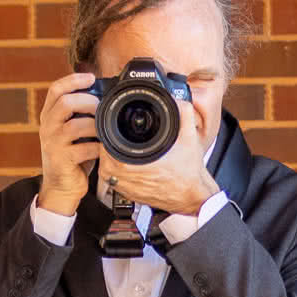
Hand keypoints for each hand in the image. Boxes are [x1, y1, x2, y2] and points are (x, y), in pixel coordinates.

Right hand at [34, 71, 100, 215]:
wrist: (62, 186)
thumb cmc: (72, 156)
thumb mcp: (73, 130)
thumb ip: (81, 113)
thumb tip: (104, 94)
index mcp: (49, 116)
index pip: (55, 89)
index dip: (73, 80)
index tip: (91, 77)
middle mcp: (48, 127)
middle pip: (65, 103)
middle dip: (88, 101)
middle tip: (101, 107)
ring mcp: (53, 144)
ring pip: (75, 126)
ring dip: (95, 126)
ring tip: (104, 130)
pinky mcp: (61, 160)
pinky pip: (84, 148)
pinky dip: (98, 147)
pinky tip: (103, 148)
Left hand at [102, 98, 215, 216]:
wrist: (193, 197)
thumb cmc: (190, 173)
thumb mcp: (190, 137)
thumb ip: (184, 113)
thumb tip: (177, 99)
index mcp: (134, 166)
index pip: (106, 147)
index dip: (109, 134)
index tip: (114, 127)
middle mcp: (127, 180)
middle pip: (103, 157)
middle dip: (108, 145)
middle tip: (116, 135)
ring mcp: (127, 190)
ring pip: (106, 171)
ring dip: (110, 159)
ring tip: (119, 147)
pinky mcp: (130, 196)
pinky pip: (114, 182)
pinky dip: (116, 172)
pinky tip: (126, 163)